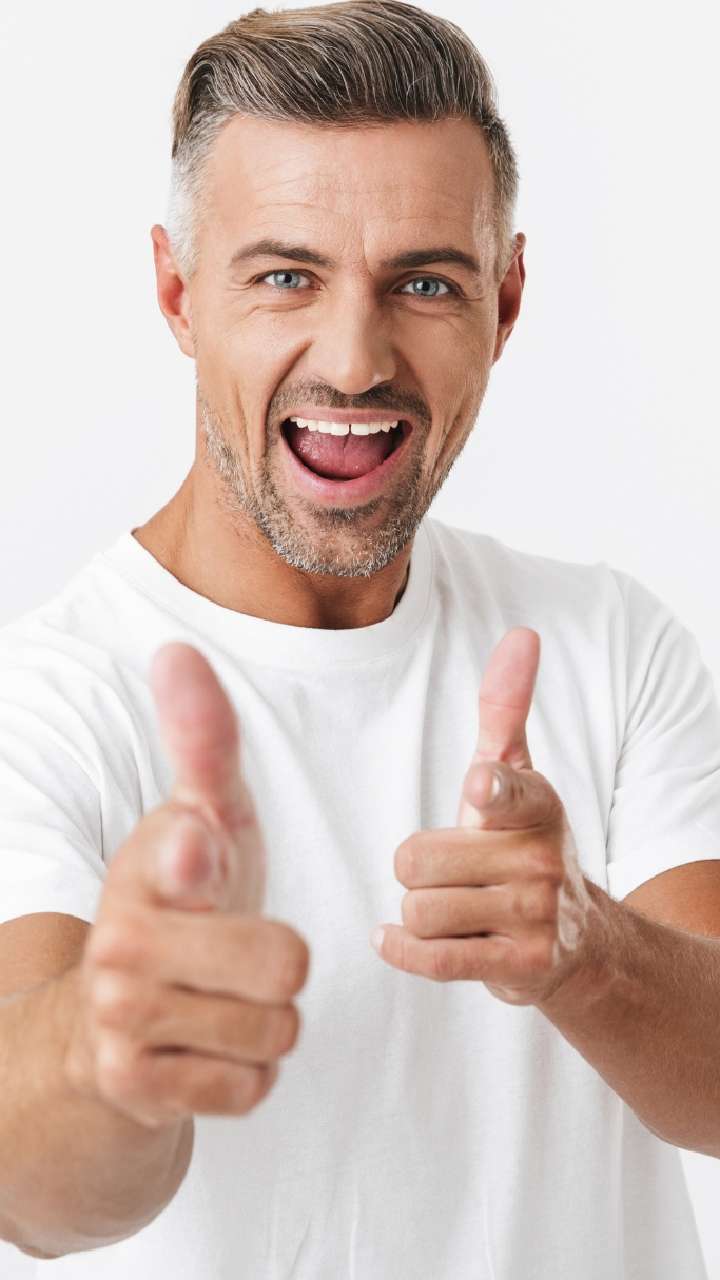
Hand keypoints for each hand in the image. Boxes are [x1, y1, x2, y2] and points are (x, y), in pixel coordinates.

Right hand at [63, 643, 309, 1129]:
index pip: (186, 855)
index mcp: (148, 865)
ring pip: (277, 1032)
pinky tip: (209, 1045)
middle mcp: (123, 942)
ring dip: (269, 1020)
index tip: (196, 850)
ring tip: (225, 998)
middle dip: (285, 965)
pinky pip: (252, 1087)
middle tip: (243, 953)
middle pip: (286, 966)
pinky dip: (247, 1071)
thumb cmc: (187, 901)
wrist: (118, 1013)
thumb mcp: (206, 819)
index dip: (198, 859)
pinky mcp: (136, 1087)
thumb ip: (204, 744)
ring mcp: (122, 1020)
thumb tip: (177, 650)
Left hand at [371, 628, 595, 1005]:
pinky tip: (397, 938)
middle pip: (416, 861)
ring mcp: (535, 917)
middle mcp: (543, 860)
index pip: (507, 792)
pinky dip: (404, 950)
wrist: (571, 940)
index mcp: (539, 806)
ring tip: (456, 909)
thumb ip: (506, 708)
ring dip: (419, 913)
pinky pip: (434, 959)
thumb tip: (523, 634)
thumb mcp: (516, 774)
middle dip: (416, 870)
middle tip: (452, 874)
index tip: (479, 788)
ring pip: (419, 910)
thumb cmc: (519, 842)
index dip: (491, 792)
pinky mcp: (521, 968)